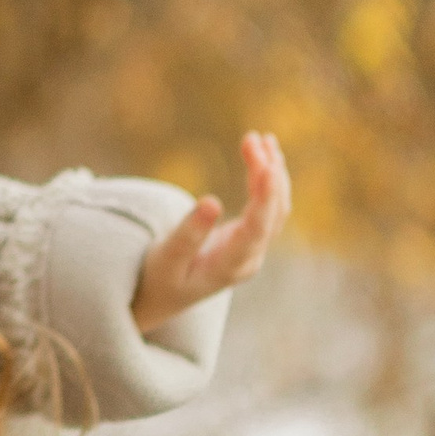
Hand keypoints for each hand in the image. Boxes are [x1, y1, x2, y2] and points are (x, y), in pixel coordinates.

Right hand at [132, 131, 291, 334]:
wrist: (161, 298)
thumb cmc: (157, 278)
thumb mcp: (165, 259)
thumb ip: (188, 234)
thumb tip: (211, 201)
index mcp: (230, 266)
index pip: (257, 229)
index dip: (266, 197)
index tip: (267, 166)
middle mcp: (250, 259)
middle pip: (272, 212)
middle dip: (267, 172)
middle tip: (251, 137)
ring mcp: (253, 250)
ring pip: (277, 208)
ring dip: (272, 172)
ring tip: (261, 139)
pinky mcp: (250, 239)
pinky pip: (270, 207)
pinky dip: (269, 181)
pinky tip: (265, 158)